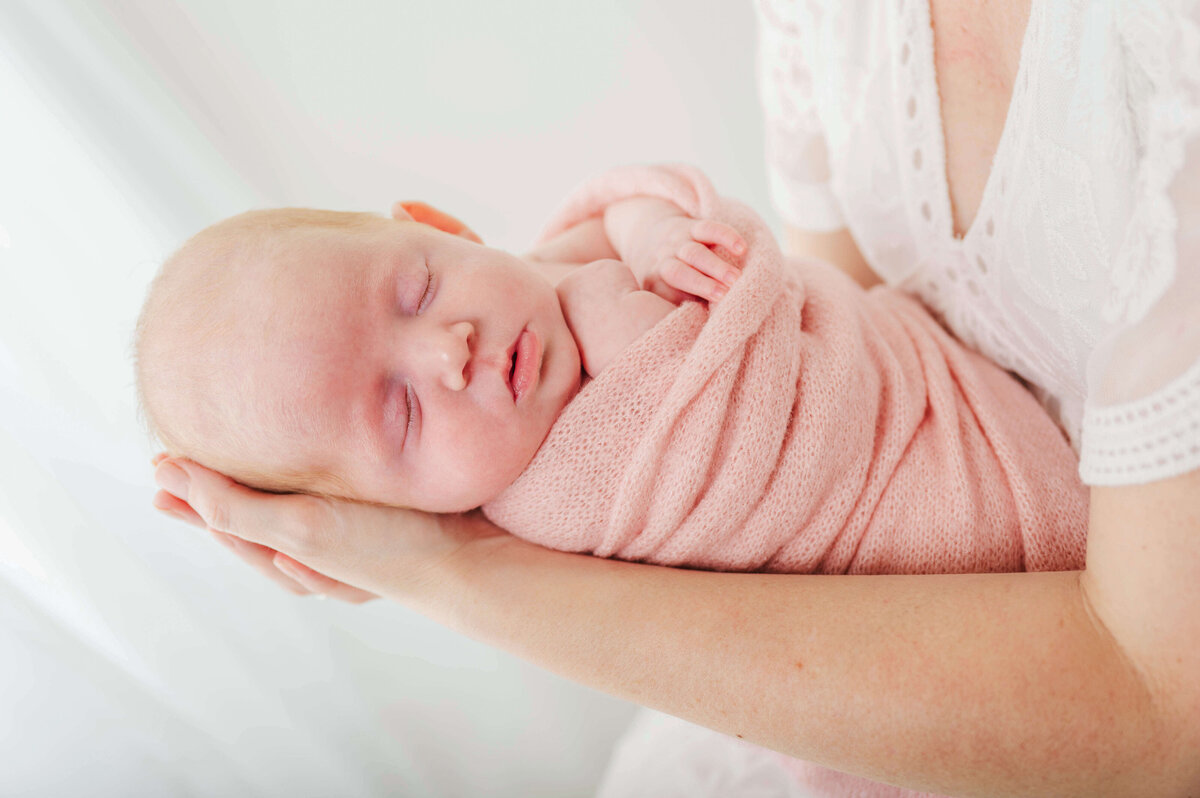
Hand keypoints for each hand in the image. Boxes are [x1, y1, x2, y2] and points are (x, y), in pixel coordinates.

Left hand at [151, 455, 506, 603]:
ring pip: (291, 516)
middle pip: (250, 521)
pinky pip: (330, 507)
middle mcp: (312, 548)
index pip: (223, 520)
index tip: (162, 459)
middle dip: (216, 496)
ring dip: (261, 494)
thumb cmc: (384, 548)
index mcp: (284, 550)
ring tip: (240, 474)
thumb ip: (235, 506)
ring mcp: (347, 538)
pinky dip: (310, 492)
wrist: (465, 564)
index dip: (191, 490)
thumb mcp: (300, 527)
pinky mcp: (379, 521)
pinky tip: (323, 479)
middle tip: (184, 465)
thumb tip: (171, 477)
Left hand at [636, 216, 746, 304]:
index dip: (690, 300)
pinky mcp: (692, 227)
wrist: (649, 238)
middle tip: (726, 293)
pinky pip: (708, 228)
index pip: (672, 292)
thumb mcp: (661, 293)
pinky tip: (742, 248)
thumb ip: (678, 308)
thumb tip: (698, 331)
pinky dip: (725, 236)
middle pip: (681, 272)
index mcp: (658, 281)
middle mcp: (666, 261)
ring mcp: (679, 243)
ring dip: (716, 265)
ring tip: (737, 278)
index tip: (711, 308)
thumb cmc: (665, 278)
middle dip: (704, 283)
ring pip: (695, 253)